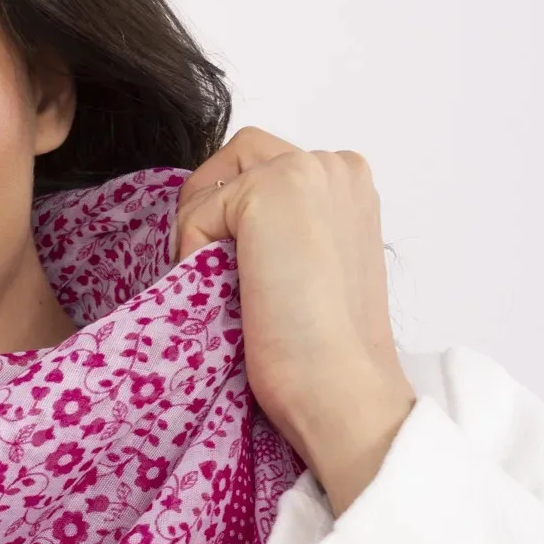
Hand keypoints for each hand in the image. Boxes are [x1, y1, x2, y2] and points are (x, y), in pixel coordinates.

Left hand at [170, 127, 415, 513]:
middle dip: (210, 207)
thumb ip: (286, 233)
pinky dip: (191, 254)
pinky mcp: (270, 189)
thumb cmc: (326, 351)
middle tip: (204, 270)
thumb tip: (223, 228)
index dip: (234, 215)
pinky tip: (220, 296)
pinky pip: (199, 212)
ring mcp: (305, 171)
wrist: (340, 385)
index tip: (233, 269)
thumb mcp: (311, 270)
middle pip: (240, 157)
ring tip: (213, 288)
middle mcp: (335, 166)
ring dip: (199, 229)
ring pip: (216, 182)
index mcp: (351, 186)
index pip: (268, 167)